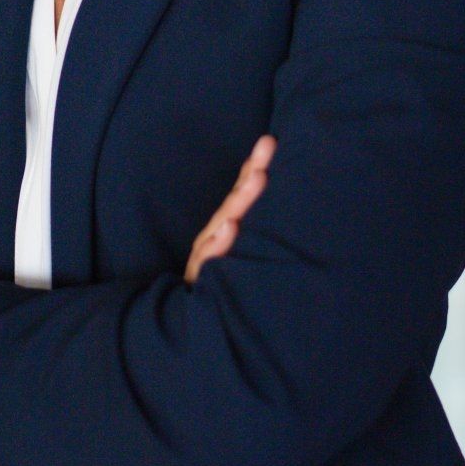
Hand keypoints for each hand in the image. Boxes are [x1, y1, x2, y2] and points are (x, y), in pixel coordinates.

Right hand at [184, 134, 275, 285]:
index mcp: (225, 227)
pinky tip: (229, 229)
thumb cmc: (223, 282)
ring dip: (240, 201)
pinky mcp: (201, 277)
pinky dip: (219, 243)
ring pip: (223, 224)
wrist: (194, 322)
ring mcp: (207, 255)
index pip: (240, 193)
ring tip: (257, 179)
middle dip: (251, 177)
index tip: (269, 143)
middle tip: (266, 153)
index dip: (253, 168)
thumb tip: (267, 184)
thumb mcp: (235, 251)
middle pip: (233, 203)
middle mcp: (215, 235)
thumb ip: (245, 219)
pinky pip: (209, 260)